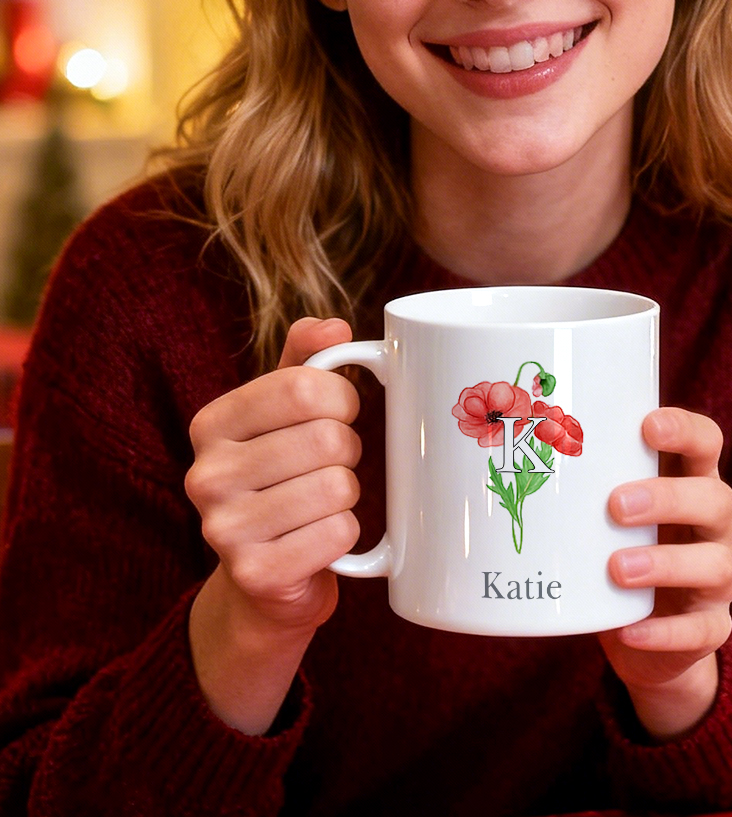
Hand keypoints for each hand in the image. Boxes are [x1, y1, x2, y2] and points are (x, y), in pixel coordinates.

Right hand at [186, 317, 362, 638]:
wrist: (265, 580)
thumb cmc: (283, 479)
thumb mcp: (284, 414)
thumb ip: (304, 361)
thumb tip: (334, 326)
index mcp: (211, 423)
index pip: (304, 386)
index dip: (342, 398)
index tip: (340, 414)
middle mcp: (206, 474)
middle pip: (327, 437)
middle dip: (349, 450)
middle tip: (332, 465)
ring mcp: (224, 530)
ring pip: (338, 485)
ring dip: (349, 494)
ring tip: (324, 502)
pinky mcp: (256, 574)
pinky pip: (339, 533)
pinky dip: (347, 534)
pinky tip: (322, 538)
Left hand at [600, 407, 731, 740]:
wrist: (649, 638)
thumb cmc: (614, 548)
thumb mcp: (600, 511)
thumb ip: (571, 483)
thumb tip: (480, 462)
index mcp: (691, 481)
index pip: (706, 441)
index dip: (685, 429)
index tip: (646, 426)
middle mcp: (716, 524)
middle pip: (715, 498)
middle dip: (667, 498)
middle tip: (615, 505)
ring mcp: (721, 578)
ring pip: (716, 564)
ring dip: (666, 564)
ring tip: (616, 567)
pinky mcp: (711, 628)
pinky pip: (702, 631)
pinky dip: (664, 631)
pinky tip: (630, 629)